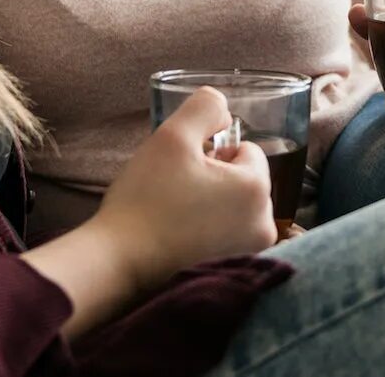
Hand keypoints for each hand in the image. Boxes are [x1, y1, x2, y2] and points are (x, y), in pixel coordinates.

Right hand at [90, 88, 277, 291]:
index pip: (247, 151)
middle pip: (245, 181)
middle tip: (177, 193)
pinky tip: (182, 238)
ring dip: (214, 206)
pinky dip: (210, 233)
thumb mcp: (172, 135)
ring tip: (177, 216)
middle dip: (217, 180)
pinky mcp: (234, 275)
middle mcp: (264, 226)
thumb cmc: (145, 199)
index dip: (213, 153)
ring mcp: (252, 255)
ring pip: (237, 209)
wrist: (119, 263)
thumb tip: (224, 113)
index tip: (184, 171)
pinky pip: (229, 237)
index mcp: (256, 190)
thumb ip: (205, 108)